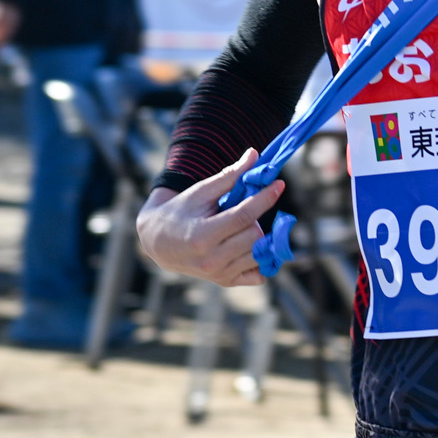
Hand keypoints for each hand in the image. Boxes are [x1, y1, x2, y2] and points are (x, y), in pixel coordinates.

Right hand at [136, 149, 285, 287]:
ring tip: (245, 226)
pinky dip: (261, 261)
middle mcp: (211, 260)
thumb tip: (254, 154)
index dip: (264, 198)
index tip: (278, 184)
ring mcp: (219, 275)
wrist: (158, 242)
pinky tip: (252, 246)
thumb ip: (229, 176)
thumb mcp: (201, 192)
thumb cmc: (181, 211)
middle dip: (257, 218)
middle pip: (255, 235)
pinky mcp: (226, 282)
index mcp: (202, 235)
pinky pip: (258, 275)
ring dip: (260, 237)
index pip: (244, 216)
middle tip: (247, 209)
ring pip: (259, 254)